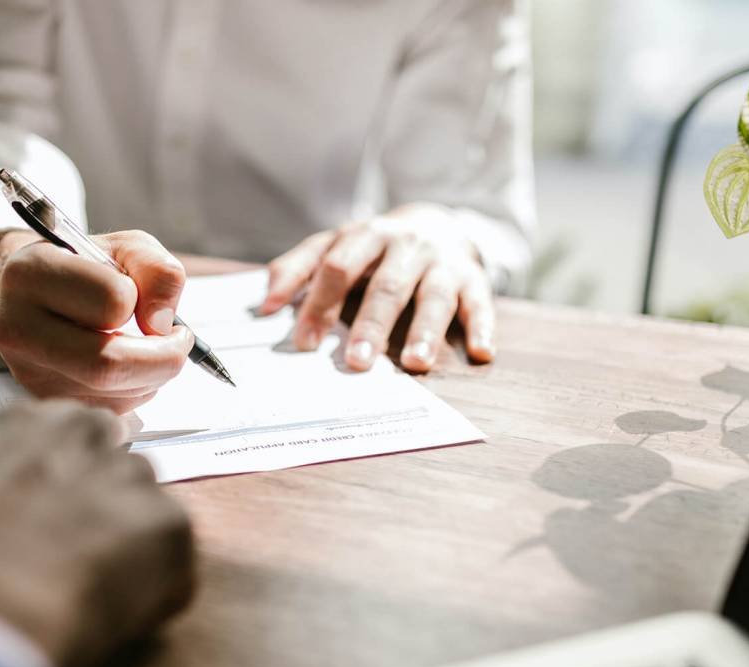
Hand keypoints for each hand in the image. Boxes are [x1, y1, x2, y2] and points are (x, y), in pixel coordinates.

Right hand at [0, 229, 194, 413]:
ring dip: (150, 377)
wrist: (41, 293)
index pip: (112, 302)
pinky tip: (123, 366)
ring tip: (145, 348)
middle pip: (106, 365)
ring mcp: (24, 371)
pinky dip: (133, 392)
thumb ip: (159, 271)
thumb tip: (161, 324)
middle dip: (162, 360)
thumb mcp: (128, 248)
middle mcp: (14, 325)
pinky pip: (107, 411)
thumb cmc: (87, 268)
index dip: (143, 302)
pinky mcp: (40, 400)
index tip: (148, 301)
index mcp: (30, 273)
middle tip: (179, 343)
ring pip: (111, 394)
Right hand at [0, 401, 194, 666]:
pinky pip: (172, 564)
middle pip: (109, 466)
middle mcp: (87, 435)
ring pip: (143, 511)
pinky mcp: (174, 532)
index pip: (56, 440)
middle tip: (67, 557)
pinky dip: (151, 593)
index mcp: (21, 424)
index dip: (48, 485)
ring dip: (124, 547)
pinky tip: (108, 616)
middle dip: (95, 506)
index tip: (37, 518)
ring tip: (85, 593)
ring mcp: (136, 480)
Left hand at [261, 203, 495, 372]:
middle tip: (357, 361)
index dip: (320, 304)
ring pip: (434, 297)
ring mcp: (442, 263)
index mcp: (366, 236)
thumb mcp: (335, 245)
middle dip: (371, 324)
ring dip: (424, 331)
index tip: (304, 341)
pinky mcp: (474, 280)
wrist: (438, 221)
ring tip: (414, 363)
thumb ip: (298, 268)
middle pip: (386, 286)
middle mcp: (407, 246)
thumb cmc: (376, 246)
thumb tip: (266, 303)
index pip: (338, 268)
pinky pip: (481, 304)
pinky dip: (483, 328)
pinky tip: (481, 352)